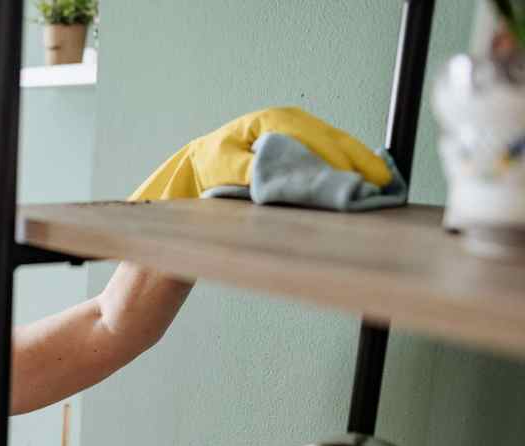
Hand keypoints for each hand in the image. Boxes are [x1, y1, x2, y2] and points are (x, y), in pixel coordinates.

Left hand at [130, 106, 390, 200]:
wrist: (204, 161)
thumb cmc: (213, 161)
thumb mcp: (224, 165)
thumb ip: (249, 170)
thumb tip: (274, 174)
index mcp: (272, 119)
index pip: (310, 137)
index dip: (331, 158)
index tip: (346, 179)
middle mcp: (293, 119)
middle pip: (334, 138)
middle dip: (357, 160)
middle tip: (378, 185)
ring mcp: (303, 129)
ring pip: (340, 144)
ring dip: (360, 164)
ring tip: (381, 185)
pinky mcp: (309, 143)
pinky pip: (336, 152)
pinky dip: (352, 165)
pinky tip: (368, 180)